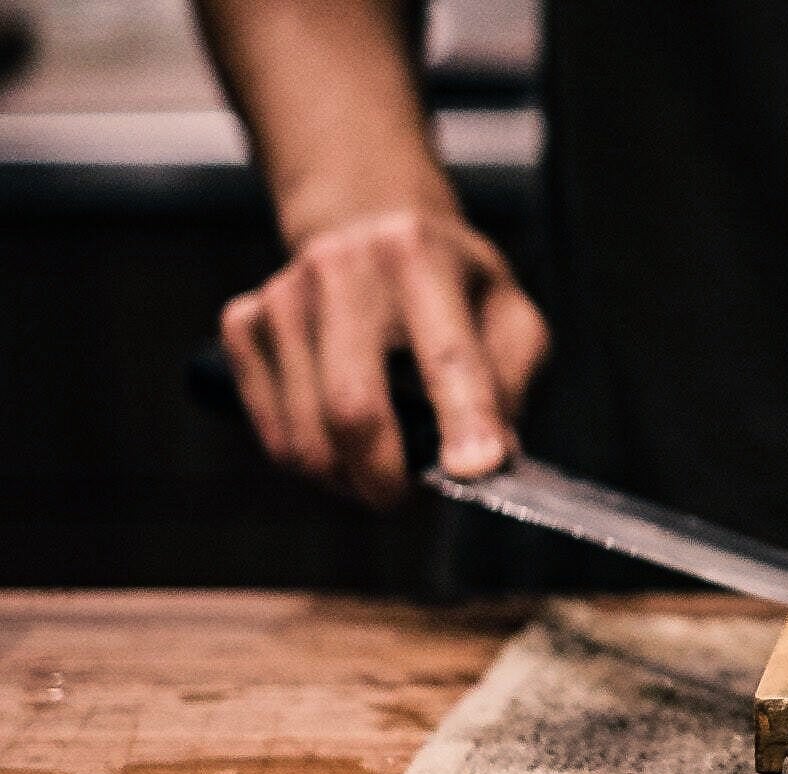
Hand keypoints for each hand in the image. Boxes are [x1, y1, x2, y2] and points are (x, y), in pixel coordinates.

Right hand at [218, 209, 547, 503]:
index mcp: (420, 255)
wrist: (370, 228)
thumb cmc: (455, 290)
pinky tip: (342, 442)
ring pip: (306, 434)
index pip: (446, 355)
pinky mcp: (244, 323)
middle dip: (384, 475)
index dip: (463, 419)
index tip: (473, 471)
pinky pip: (273, 432)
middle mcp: (342, 266)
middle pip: (353, 406)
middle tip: (405, 498)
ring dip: (349, 477)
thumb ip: (511, 381)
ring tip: (382, 468)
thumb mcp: (509, 315)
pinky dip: (311, 460)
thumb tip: (491, 456)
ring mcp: (284, 295)